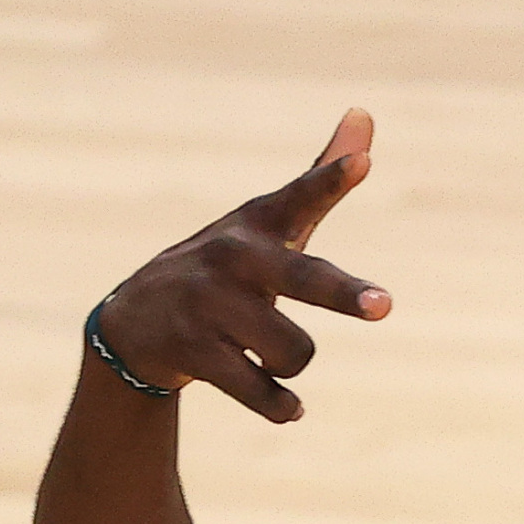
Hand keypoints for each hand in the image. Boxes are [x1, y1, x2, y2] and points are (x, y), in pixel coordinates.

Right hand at [91, 109, 391, 421]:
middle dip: (343, 293)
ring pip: (293, 349)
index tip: (363, 163)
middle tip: (384, 306)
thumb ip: (319, 179)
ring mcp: (209, 304)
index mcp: (257, 224)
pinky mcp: (194, 352)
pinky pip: (261, 391)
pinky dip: (281, 406)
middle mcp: (233, 257)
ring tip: (269, 355)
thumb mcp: (268, 222)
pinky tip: (291, 408)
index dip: (331, 179)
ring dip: (293, 364)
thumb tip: (364, 115)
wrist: (138, 321)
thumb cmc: (227, 267)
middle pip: (303, 279)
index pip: (300, 197)